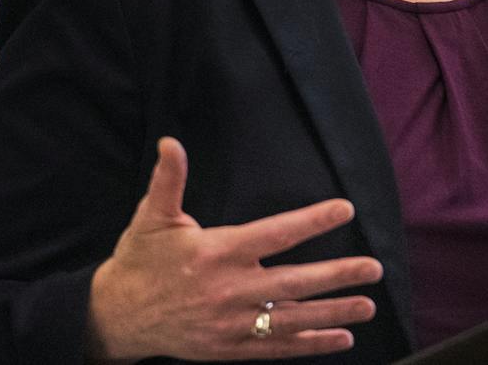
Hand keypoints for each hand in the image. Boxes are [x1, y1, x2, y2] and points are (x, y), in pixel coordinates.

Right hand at [86, 138, 381, 361]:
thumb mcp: (151, 218)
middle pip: (293, 284)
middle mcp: (229, 290)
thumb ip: (168, 181)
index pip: (275, 234)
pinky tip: (340, 339)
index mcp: (217, 253)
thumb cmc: (139, 261)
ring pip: (291, 320)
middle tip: (373, 268)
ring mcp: (231, 324)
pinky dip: (310, 344)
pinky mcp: (229, 347)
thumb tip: (172, 143)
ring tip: (367, 307)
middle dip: (337, 276)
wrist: (114, 317)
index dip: (312, 221)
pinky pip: (276, 348)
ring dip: (333, 315)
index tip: (344, 209)